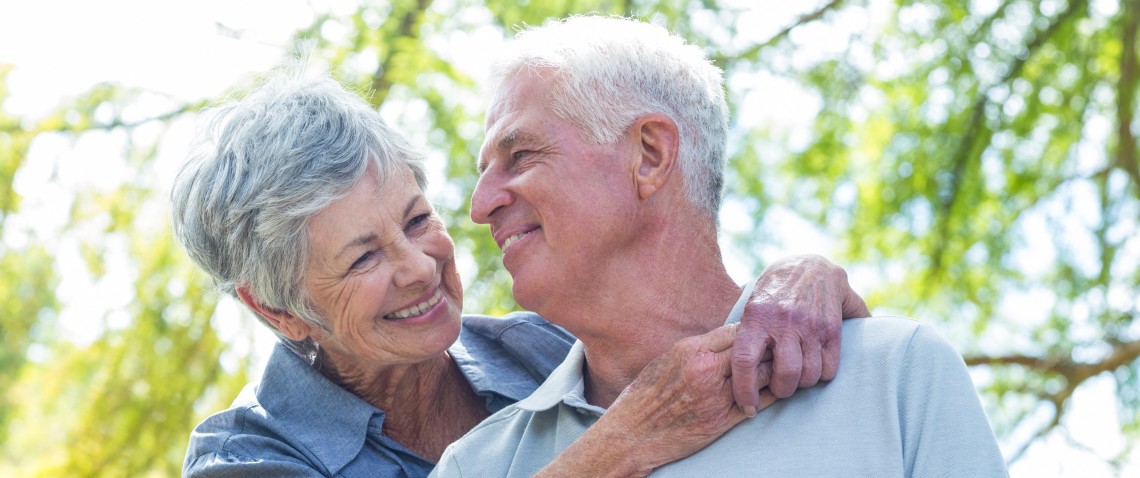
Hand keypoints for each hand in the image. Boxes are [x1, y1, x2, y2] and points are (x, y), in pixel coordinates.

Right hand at [537, 324, 775, 476]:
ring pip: (760, 377)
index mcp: (691, 351)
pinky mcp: (721, 422)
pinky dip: (771, 396)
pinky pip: (757, 404)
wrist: (632, 433)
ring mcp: (715, 397)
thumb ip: (697, 349)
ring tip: (785, 367)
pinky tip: (778, 391)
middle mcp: (706, 371)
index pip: (736, 330)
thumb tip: (723, 340)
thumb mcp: (668, 359)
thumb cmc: (645, 395)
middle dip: (769, 348)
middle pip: (753, 351)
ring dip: (774, 371)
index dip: (753, 330)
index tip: (761, 332)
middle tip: (782, 346)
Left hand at [731, 254, 869, 414]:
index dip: (743, 390)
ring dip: (803, 384)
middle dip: (781, 391)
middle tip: (778, 388)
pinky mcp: (831, 328)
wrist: (810, 264)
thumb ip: (742, 334)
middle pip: (784, 375)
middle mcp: (784, 321)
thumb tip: (719, 368)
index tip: (746, 407)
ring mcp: (810, 325)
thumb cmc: (773, 292)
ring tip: (796, 377)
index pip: (744, 360)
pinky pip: (830, 368)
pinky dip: (823, 374)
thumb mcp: (750, 305)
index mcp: (756, 317)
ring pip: (809, 375)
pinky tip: (815, 365)